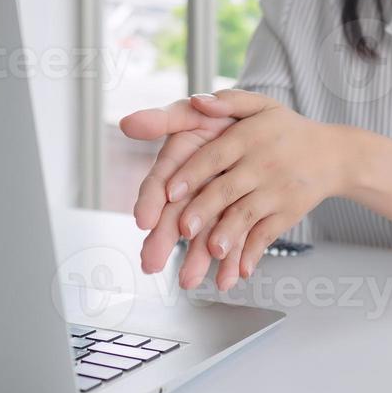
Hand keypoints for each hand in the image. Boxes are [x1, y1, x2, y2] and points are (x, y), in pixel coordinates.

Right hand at [119, 98, 236, 279]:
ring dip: (196, 259)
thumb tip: (126, 123)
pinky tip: (229, 278)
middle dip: (163, 241)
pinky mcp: (236, 220)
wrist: (265, 129)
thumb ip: (164, 119)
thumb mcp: (193, 112)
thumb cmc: (221, 118)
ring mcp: (212, 208)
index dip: (150, 202)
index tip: (144, 219)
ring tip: (190, 280)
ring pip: (202, 236)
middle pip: (173, 218)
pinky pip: (234, 242)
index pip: (158, 186)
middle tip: (152, 262)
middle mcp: (190, 192)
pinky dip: (232, 261)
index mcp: (175, 168)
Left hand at [170, 90, 348, 290]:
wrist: (334, 154)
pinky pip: (268, 234)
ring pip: (247, 215)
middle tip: (182, 229)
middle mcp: (262, 165)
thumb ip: (226, 101)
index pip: (214, 156)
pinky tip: (240, 271)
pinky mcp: (288, 213)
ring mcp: (276, 191)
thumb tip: (196, 101)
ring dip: (229, 235)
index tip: (169, 192)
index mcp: (247, 138)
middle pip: (227, 190)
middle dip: (204, 210)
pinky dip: (255, 254)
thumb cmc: (286, 129)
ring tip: (211, 252)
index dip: (191, 174)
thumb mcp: (260, 105)